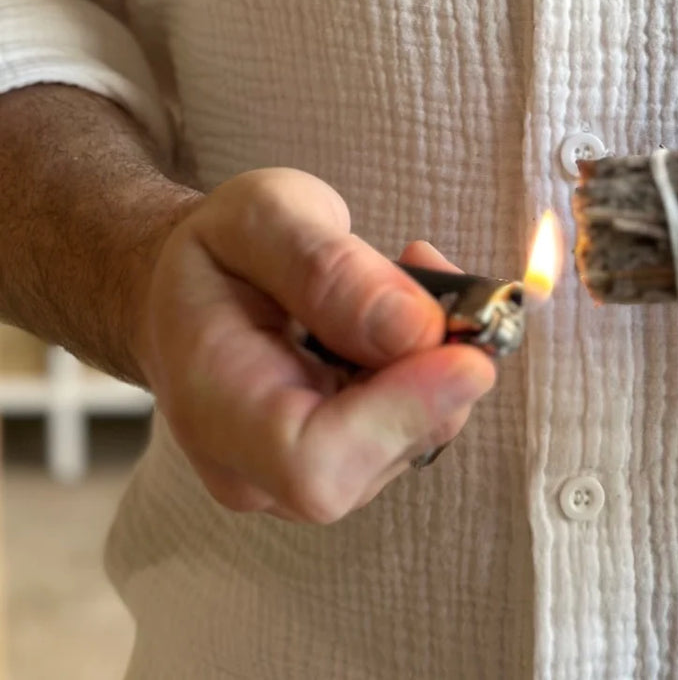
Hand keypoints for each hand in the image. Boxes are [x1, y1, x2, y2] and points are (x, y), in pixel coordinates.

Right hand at [135, 168, 495, 522]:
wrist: (191, 288)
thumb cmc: (219, 251)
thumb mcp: (258, 216)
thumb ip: (327, 269)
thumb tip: (417, 329)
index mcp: (213, 408)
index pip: (312, 463)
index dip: (401, 416)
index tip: (469, 356)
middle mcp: (257, 469)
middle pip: (378, 456)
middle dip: (434, 369)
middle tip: (433, 267)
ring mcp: (305, 476)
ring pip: (415, 438)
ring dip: (440, 353)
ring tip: (407, 268)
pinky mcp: (351, 461)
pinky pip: (420, 423)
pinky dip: (437, 361)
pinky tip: (409, 303)